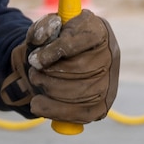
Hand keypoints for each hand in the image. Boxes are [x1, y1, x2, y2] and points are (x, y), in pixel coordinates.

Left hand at [0, 10, 120, 122]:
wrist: (59, 63)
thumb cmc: (52, 44)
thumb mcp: (44, 31)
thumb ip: (41, 29)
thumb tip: (40, 39)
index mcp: (99, 31)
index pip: (84, 39)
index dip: (58, 50)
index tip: (35, 59)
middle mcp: (110, 56)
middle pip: (83, 69)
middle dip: (50, 74)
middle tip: (33, 72)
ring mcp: (109, 82)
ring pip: (80, 93)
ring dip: (49, 90)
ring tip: (36, 82)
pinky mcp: (102, 105)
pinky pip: (80, 113)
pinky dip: (54, 110)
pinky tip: (38, 104)